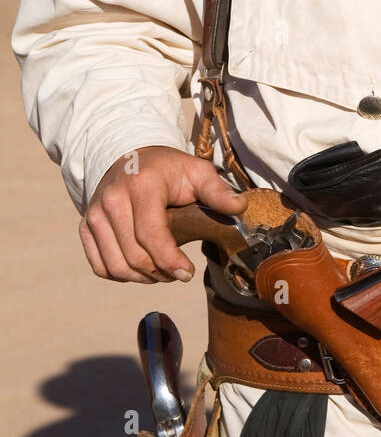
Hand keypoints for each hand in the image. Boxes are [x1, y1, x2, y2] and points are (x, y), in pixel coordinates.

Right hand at [79, 146, 247, 283]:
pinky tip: (141, 269)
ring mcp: (94, 214)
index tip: (187, 273)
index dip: (169, 260)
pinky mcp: (86, 227)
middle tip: (179, 273)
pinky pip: (101, 267)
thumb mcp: (196, 171)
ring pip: (116, 266)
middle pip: (134, 256)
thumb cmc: (167, 169)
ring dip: (142, 278)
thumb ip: (217, 190)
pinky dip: (122, 275)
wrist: (130, 157)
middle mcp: (112, 200)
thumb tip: (239, 207)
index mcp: (141, 185)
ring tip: (162, 272)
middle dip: (160, 273)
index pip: (151, 234)